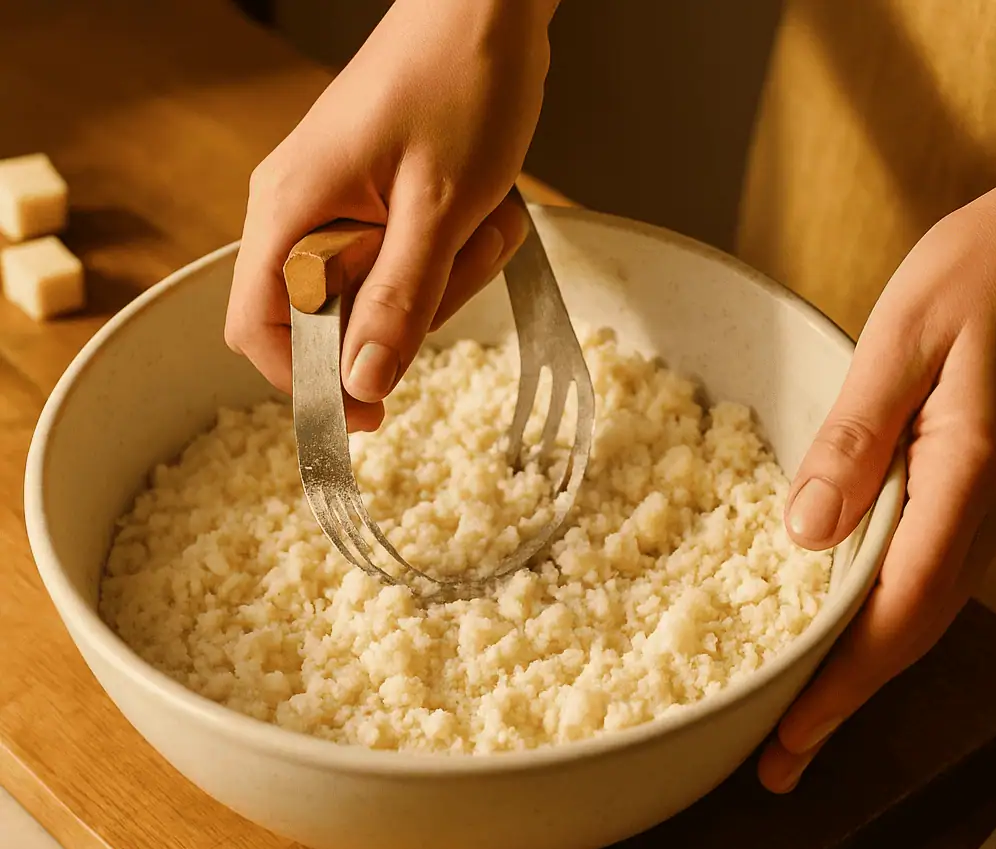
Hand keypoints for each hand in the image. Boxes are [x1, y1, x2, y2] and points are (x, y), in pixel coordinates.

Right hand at [225, 0, 556, 429]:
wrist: (487, 7)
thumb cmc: (461, 84)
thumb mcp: (440, 208)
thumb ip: (400, 301)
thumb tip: (365, 384)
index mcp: (290, 210)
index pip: (257, 328)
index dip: (305, 382)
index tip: (369, 410)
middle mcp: (296, 211)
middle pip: (325, 322)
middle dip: (401, 318)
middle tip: (459, 267)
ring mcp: (332, 205)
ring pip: (371, 297)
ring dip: (435, 284)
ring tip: (480, 226)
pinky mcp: (367, 202)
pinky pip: (395, 264)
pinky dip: (441, 259)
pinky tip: (475, 219)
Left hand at [759, 171, 995, 792]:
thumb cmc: (989, 270)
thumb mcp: (906, 338)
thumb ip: (857, 437)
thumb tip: (806, 533)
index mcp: (965, 478)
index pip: (896, 611)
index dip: (840, 685)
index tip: (788, 741)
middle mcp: (985, 510)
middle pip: (908, 631)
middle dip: (841, 702)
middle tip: (780, 761)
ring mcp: (989, 506)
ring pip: (919, 610)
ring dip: (858, 668)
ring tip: (798, 714)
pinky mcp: (979, 489)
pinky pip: (924, 571)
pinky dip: (877, 616)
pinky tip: (839, 627)